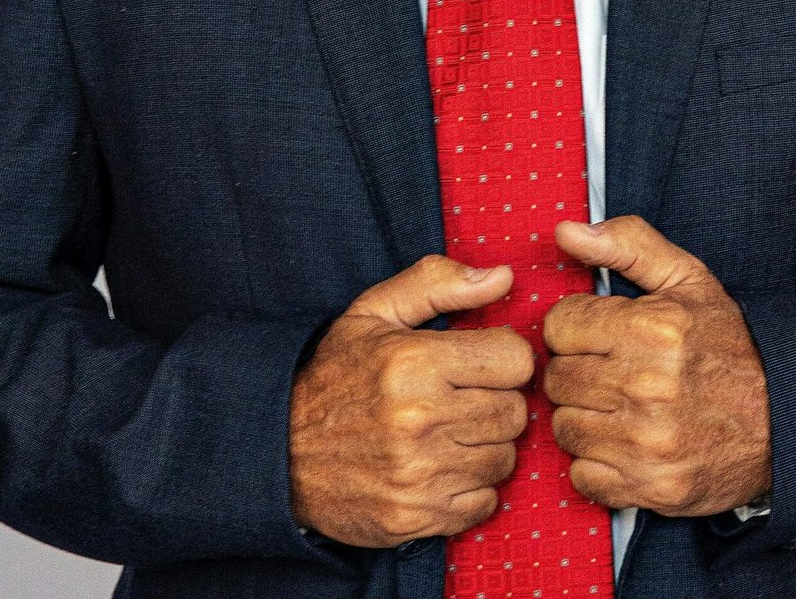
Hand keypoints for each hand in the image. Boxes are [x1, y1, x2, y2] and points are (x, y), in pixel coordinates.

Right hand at [289, 255, 532, 546]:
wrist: (280, 451)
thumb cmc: (336, 375)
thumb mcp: (375, 311)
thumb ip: (439, 283)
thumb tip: (503, 277)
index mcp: (415, 361)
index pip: (515, 360)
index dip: (503, 356)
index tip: (481, 360)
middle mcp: (420, 419)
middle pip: (515, 412)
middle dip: (497, 399)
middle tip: (465, 396)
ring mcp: (419, 474)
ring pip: (504, 458)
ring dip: (486, 444)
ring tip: (451, 430)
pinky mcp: (415, 518)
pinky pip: (485, 502)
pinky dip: (472, 486)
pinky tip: (443, 466)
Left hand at [543, 216, 770, 517]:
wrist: (785, 419)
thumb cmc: (727, 345)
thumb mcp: (687, 279)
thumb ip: (626, 245)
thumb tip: (565, 231)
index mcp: (653, 328)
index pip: (559, 325)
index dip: (574, 326)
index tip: (598, 333)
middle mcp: (648, 386)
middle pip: (557, 378)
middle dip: (576, 370)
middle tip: (608, 371)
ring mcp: (650, 443)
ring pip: (564, 427)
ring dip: (583, 416)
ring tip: (616, 406)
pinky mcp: (653, 489)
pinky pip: (583, 476)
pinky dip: (597, 463)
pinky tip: (623, 443)